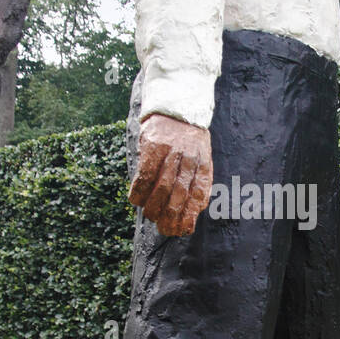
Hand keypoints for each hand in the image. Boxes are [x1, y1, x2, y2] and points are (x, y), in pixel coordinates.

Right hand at [129, 114, 212, 235]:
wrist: (176, 108)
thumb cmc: (188, 140)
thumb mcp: (201, 159)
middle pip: (179, 194)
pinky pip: (145, 174)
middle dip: (170, 216)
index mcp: (203, 164)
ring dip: (154, 207)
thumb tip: (194, 212)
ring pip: (161, 187)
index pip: (198, 195)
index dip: (189, 216)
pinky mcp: (153, 145)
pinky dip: (139, 191)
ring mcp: (171, 151)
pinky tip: (136, 200)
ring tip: (150, 216)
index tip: (181, 231)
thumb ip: (198, 183)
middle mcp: (189, 158)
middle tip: (163, 228)